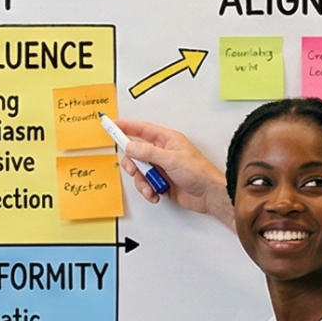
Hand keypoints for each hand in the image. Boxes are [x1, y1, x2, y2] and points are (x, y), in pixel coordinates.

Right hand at [110, 118, 226, 216]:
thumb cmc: (199, 173)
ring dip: (142, 182)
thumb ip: (148, 153)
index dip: (125, 126)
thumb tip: (131, 147)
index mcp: (167, 140)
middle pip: (136, 153)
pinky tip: (156, 193)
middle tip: (135, 170)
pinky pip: (145, 184)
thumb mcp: (171, 159)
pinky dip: (148, 191)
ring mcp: (161, 168)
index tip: (112, 125)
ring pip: (139, 171)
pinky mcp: (161, 182)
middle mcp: (163, 152)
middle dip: (133, 164)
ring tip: (152, 187)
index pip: (141, 129)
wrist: (209, 195)